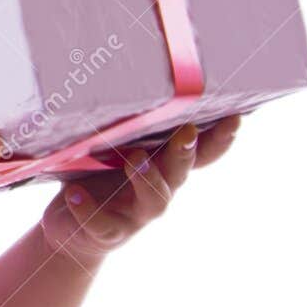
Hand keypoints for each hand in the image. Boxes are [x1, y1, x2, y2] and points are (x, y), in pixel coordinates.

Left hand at [38, 114, 243, 263]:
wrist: (72, 231)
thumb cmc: (98, 177)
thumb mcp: (114, 148)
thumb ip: (127, 125)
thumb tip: (127, 74)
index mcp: (164, 164)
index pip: (200, 152)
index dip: (220, 138)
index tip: (235, 117)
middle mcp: (159, 188)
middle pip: (180, 171)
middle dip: (185, 152)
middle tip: (187, 133)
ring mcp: (136, 213)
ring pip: (154, 199)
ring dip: (148, 178)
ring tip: (134, 158)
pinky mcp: (109, 232)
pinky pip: (103, 224)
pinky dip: (89, 209)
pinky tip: (75, 195)